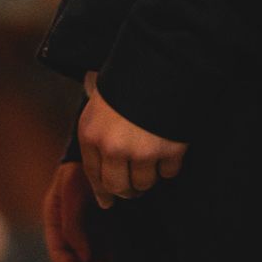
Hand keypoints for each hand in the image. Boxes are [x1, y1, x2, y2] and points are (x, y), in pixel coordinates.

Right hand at [42, 160, 110, 261]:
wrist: (103, 153)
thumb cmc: (81, 169)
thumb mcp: (70, 192)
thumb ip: (72, 224)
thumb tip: (82, 257)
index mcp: (55, 219)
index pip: (58, 251)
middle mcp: (70, 226)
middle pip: (75, 258)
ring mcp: (88, 225)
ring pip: (91, 256)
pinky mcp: (105, 223)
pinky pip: (106, 246)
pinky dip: (109, 257)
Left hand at [78, 89, 186, 206]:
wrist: (162, 59)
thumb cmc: (128, 79)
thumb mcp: (101, 103)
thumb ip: (98, 137)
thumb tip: (103, 185)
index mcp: (91, 133)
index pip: (93, 174)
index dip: (102, 191)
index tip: (108, 202)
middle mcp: (113, 147)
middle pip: (118, 186)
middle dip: (127, 189)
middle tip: (135, 188)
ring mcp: (142, 151)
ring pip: (144, 183)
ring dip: (149, 176)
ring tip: (153, 160)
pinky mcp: (169, 150)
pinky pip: (169, 172)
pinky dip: (170, 165)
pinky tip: (169, 148)